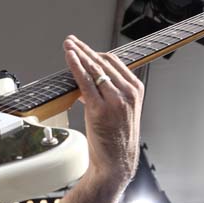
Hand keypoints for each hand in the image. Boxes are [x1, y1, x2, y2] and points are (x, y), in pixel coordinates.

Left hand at [63, 35, 143, 184]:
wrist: (117, 161)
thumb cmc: (115, 137)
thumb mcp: (120, 110)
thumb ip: (108, 93)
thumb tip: (87, 81)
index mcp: (136, 90)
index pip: (113, 62)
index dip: (95, 52)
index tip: (82, 47)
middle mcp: (128, 92)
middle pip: (102, 62)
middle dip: (84, 49)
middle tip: (70, 41)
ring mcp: (115, 100)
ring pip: (93, 69)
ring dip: (78, 54)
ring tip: (67, 44)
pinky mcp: (100, 109)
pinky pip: (85, 81)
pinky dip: (75, 66)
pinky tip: (69, 57)